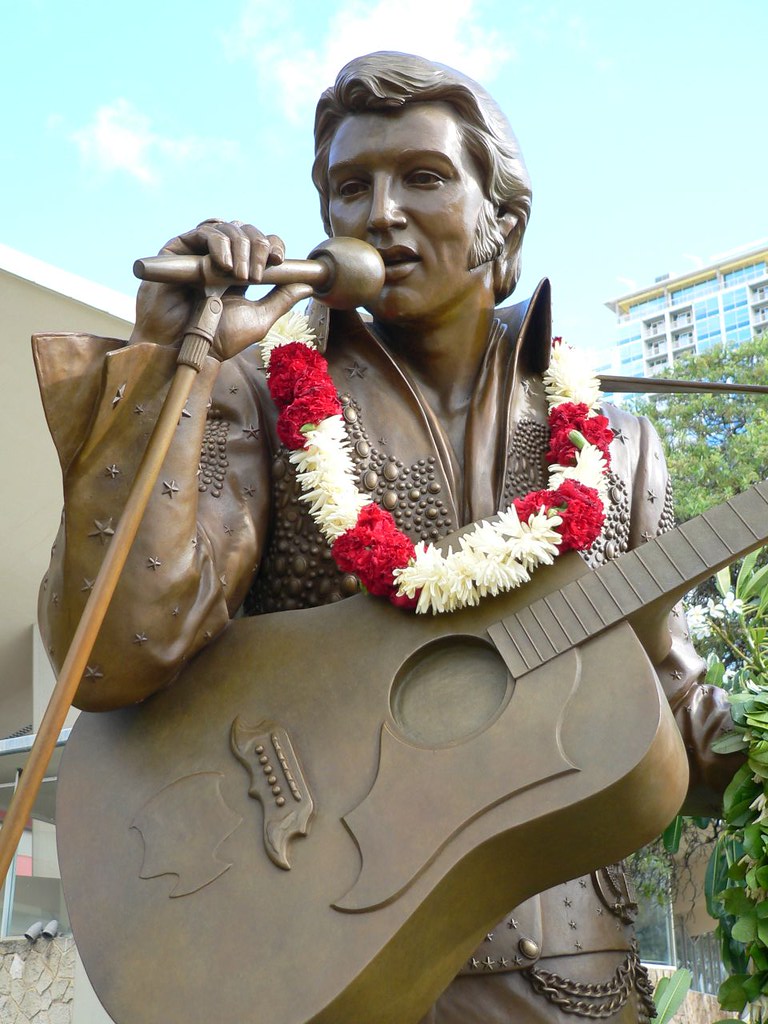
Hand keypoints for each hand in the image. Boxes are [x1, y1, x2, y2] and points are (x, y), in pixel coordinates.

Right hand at [130, 220, 312, 359]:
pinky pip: (203, 231)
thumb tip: (307, 285)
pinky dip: (219, 243)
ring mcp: (199, 252)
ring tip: (241, 276)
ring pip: (227, 228)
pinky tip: (225, 266)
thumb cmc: (219, 339)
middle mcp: (219, 258)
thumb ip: (281, 299)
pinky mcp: (178, 250)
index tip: (279, 260)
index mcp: (239, 272)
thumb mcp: (259, 318)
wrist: (186, 349)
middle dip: (258, 246)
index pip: (260, 243)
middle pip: (246, 231)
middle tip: (257, 275)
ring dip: (241, 247)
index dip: (272, 244)